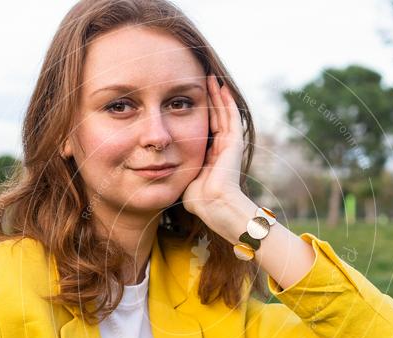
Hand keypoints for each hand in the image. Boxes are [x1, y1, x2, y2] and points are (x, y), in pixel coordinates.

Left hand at [182, 74, 245, 216]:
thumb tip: (157, 166)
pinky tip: (220, 86)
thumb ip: (176, 169)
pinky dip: (226, 101)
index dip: (198, 113)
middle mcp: (222, 148)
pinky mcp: (235, 142)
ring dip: (217, 95)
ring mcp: (230, 144)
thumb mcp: (183, 178)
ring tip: (210, 77)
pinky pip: (231, 116)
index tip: (188, 98)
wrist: (213, 205)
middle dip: (208, 99)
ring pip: (224, 112)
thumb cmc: (197, 199)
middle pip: (215, 117)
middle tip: (201, 80)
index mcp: (210, 156)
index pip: (205, 128)